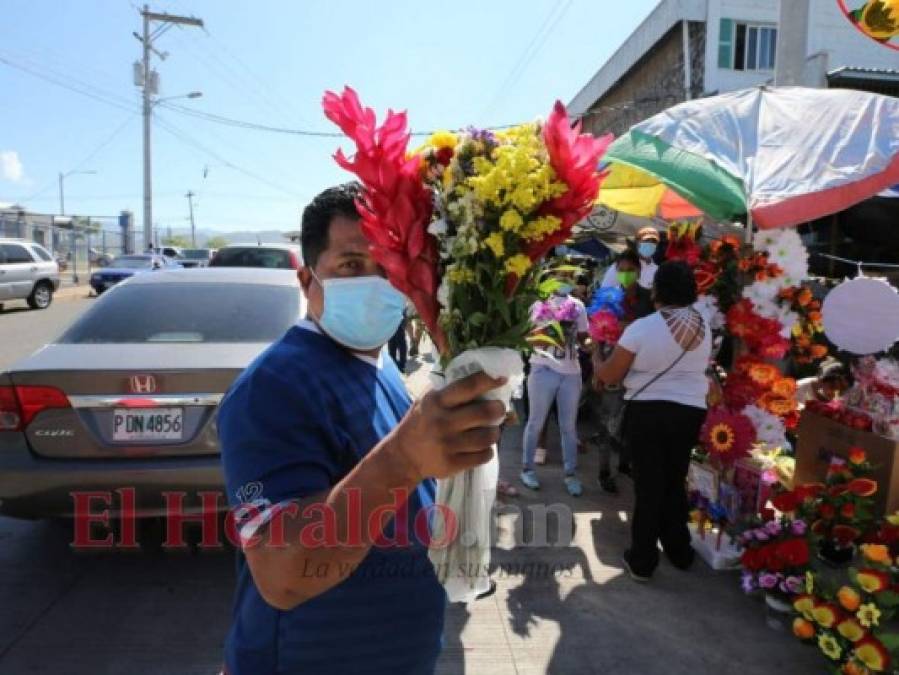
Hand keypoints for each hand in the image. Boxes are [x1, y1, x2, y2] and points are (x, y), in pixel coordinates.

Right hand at [389, 371, 507, 480]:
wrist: (403, 456)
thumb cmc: (422, 422)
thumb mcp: (428, 400)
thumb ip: (450, 390)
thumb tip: (484, 379)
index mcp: (436, 401)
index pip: (468, 386)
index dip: (489, 381)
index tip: (501, 379)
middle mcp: (442, 422)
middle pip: (484, 413)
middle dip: (498, 409)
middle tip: (498, 410)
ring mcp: (447, 445)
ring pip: (488, 437)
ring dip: (494, 432)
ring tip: (490, 430)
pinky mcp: (451, 464)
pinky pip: (483, 456)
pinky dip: (487, 451)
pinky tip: (481, 447)